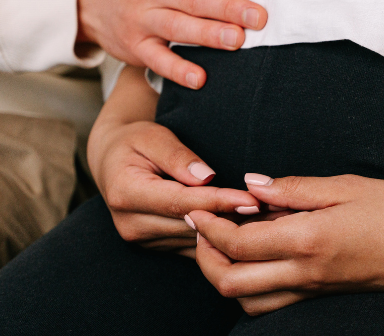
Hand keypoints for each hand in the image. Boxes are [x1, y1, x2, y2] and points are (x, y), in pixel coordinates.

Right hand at [87, 66, 260, 254]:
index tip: (251, 199)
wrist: (112, 161)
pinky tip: (248, 229)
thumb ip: (178, 156)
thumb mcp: (153, 136)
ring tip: (266, 222)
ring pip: (194, 241)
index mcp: (125, 193)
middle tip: (271, 213)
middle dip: (231, 219)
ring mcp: (142, 240)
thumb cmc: (135, 141)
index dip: (218, 201)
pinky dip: (220, 239)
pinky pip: (193, 247)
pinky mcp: (155, 247)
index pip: (181, 201)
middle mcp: (131, 224)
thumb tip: (206, 176)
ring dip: (229, 233)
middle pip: (190, 225)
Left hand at [186, 174, 383, 315]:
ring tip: (227, 242)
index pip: (238, 243)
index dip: (209, 227)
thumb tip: (254, 185)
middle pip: (231, 283)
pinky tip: (260, 257)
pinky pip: (274, 302)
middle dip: (205, 258)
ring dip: (226, 275)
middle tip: (203, 228)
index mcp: (308, 240)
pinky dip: (252, 285)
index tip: (197, 207)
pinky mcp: (325, 294)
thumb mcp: (350, 186)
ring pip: (248, 301)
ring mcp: (315, 289)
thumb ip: (297, 188)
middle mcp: (306, 273)